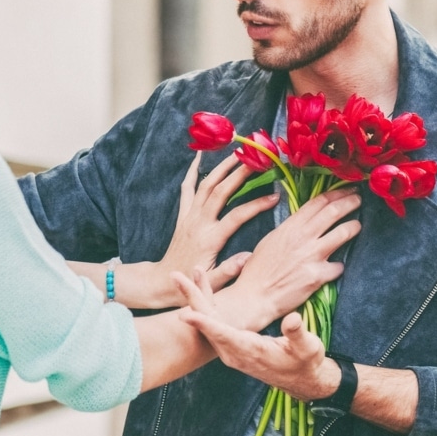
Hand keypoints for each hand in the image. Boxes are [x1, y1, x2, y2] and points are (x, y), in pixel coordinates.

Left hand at [147, 152, 279, 306]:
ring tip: (236, 152)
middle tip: (256, 159)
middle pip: (220, 192)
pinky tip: (200, 157)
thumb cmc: (192, 283)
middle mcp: (199, 222)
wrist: (162, 281)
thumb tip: (249, 257)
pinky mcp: (183, 215)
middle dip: (238, 174)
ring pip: (205, 185)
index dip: (256, 205)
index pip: (237, 216)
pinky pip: (187, 188)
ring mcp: (189, 216)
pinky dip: (192, 171)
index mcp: (210, 238)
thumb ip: (230, 269)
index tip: (275, 197)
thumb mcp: (213, 282)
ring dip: (220, 167)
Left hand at [175, 269, 338, 400]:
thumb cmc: (306, 362)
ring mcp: (230, 350)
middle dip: (192, 299)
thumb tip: (292, 319)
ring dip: (196, 298)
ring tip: (186, 275)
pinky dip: (206, 304)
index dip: (204, 323)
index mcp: (250, 350)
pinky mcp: (231, 345)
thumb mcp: (308, 348)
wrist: (302, 380)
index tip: (186, 313)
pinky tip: (202, 288)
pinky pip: (213, 323)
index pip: (222, 334)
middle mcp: (234, 352)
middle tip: (176, 276)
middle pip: (207, 324)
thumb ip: (297, 333)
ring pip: (207, 322)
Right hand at [214, 188, 360, 330]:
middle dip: (350, 202)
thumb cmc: (258, 268)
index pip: (318, 202)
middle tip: (359, 199)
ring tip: (357, 225)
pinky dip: (339, 266)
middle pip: (333, 212)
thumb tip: (303, 220)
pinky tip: (338, 267)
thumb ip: (290, 228)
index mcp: (291, 226)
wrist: (255, 295)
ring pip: (342, 233)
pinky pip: (338, 267)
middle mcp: (303, 237)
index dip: (335, 193)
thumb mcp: (271, 240)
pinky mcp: (318, 276)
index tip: (346, 189)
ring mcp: (312, 256)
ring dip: (354, 226)